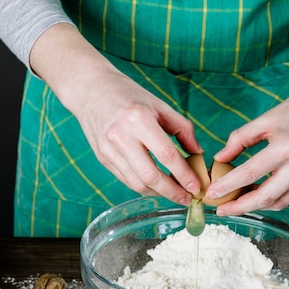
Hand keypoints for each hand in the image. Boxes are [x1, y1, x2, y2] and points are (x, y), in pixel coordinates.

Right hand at [29, 25, 201, 204]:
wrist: (90, 89)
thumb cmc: (128, 95)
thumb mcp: (159, 104)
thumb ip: (182, 129)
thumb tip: (198, 153)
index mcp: (138, 119)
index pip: (166, 155)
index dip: (184, 175)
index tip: (196, 186)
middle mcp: (121, 137)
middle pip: (150, 176)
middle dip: (172, 192)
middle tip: (187, 198)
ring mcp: (109, 150)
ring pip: (137, 183)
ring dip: (158, 193)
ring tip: (174, 194)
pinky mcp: (103, 158)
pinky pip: (126, 179)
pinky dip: (144, 186)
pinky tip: (156, 186)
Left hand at [206, 78, 288, 215]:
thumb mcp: (266, 117)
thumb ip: (240, 139)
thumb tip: (220, 158)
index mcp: (286, 145)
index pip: (249, 173)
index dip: (227, 186)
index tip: (211, 193)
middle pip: (264, 197)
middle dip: (239, 207)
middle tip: (221, 209)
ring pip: (278, 202)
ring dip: (255, 206)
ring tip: (236, 202)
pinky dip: (271, 199)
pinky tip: (257, 194)